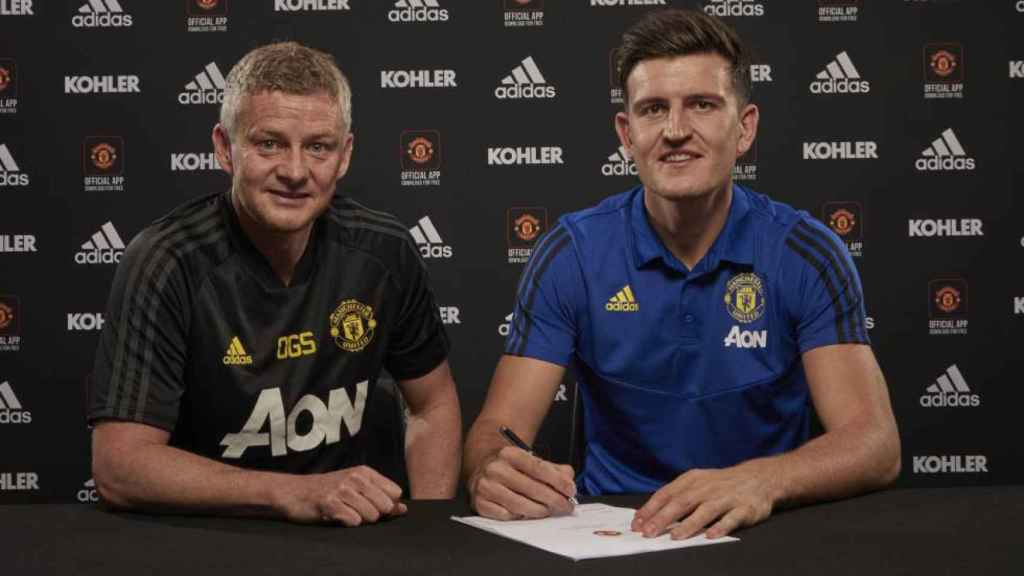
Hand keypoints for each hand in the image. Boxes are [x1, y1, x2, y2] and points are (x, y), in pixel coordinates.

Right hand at [278, 465, 407, 525]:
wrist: (294, 491)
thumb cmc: (329, 490)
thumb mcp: (356, 487)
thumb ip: (381, 496)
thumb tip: (403, 509)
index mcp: (365, 472)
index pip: (395, 493)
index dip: (387, 504)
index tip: (372, 505)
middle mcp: (355, 477)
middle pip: (385, 506)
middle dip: (375, 514)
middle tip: (357, 510)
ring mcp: (342, 490)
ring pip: (371, 515)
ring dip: (360, 519)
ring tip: (346, 512)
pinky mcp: (329, 503)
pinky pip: (353, 521)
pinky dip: (348, 522)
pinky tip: (337, 516)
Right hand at [468, 446, 575, 520]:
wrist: (483, 468)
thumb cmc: (512, 467)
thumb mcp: (531, 461)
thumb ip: (553, 469)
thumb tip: (568, 481)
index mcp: (510, 453)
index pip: (538, 468)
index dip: (558, 481)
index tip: (570, 490)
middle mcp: (495, 468)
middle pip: (531, 488)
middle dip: (554, 500)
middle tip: (566, 506)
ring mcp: (486, 486)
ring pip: (519, 505)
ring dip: (539, 511)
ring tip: (549, 511)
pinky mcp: (480, 503)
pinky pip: (505, 515)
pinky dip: (520, 516)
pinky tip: (527, 513)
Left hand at [631, 463, 777, 539]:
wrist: (759, 477)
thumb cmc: (721, 483)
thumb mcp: (697, 482)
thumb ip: (676, 495)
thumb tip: (649, 514)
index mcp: (692, 480)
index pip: (667, 494)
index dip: (651, 508)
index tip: (637, 522)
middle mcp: (707, 488)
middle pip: (682, 503)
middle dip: (663, 518)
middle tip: (648, 532)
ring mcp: (726, 498)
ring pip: (705, 511)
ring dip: (689, 524)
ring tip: (675, 536)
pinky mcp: (744, 508)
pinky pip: (731, 519)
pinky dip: (721, 527)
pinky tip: (710, 536)